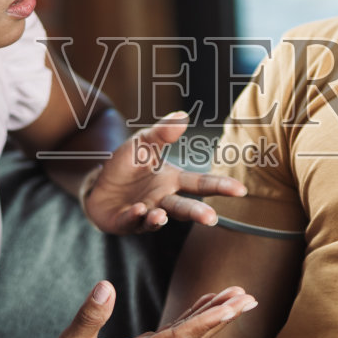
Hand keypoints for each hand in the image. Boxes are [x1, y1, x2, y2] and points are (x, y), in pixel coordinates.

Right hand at [28, 282, 256, 337]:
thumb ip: (90, 315)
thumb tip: (105, 285)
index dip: (208, 322)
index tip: (232, 308)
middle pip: (195, 337)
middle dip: (223, 317)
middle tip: (249, 298)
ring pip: (189, 335)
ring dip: (213, 316)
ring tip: (237, 295)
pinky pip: (177, 333)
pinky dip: (194, 317)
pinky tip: (206, 303)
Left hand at [81, 112, 247, 233]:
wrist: (97, 184)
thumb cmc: (126, 166)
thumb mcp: (142, 143)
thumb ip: (162, 133)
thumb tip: (182, 115)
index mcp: (172, 181)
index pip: (201, 183)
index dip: (220, 186)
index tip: (241, 190)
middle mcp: (163, 200)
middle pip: (184, 207)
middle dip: (197, 213)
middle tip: (211, 218)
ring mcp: (145, 213)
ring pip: (158, 218)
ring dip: (160, 219)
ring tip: (161, 216)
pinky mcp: (125, 222)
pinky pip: (132, 221)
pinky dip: (136, 216)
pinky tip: (139, 210)